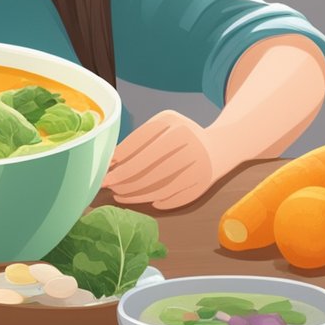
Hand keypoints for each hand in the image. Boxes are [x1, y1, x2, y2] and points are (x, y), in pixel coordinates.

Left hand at [101, 110, 233, 209]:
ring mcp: (197, 165)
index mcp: (174, 124)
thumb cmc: (180, 135)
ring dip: (134, 193)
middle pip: (148, 167)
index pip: (140, 141)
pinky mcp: (203, 184)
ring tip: (118, 194)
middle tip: (107, 184)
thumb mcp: (162, 126)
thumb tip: (111, 161)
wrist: (219, 147)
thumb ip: (138, 138)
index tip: (104, 167)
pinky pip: (174, 197)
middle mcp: (188, 143)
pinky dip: (155, 200)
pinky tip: (142, 200)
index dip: (120, 157)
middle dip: (123, 179)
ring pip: (158, 186)